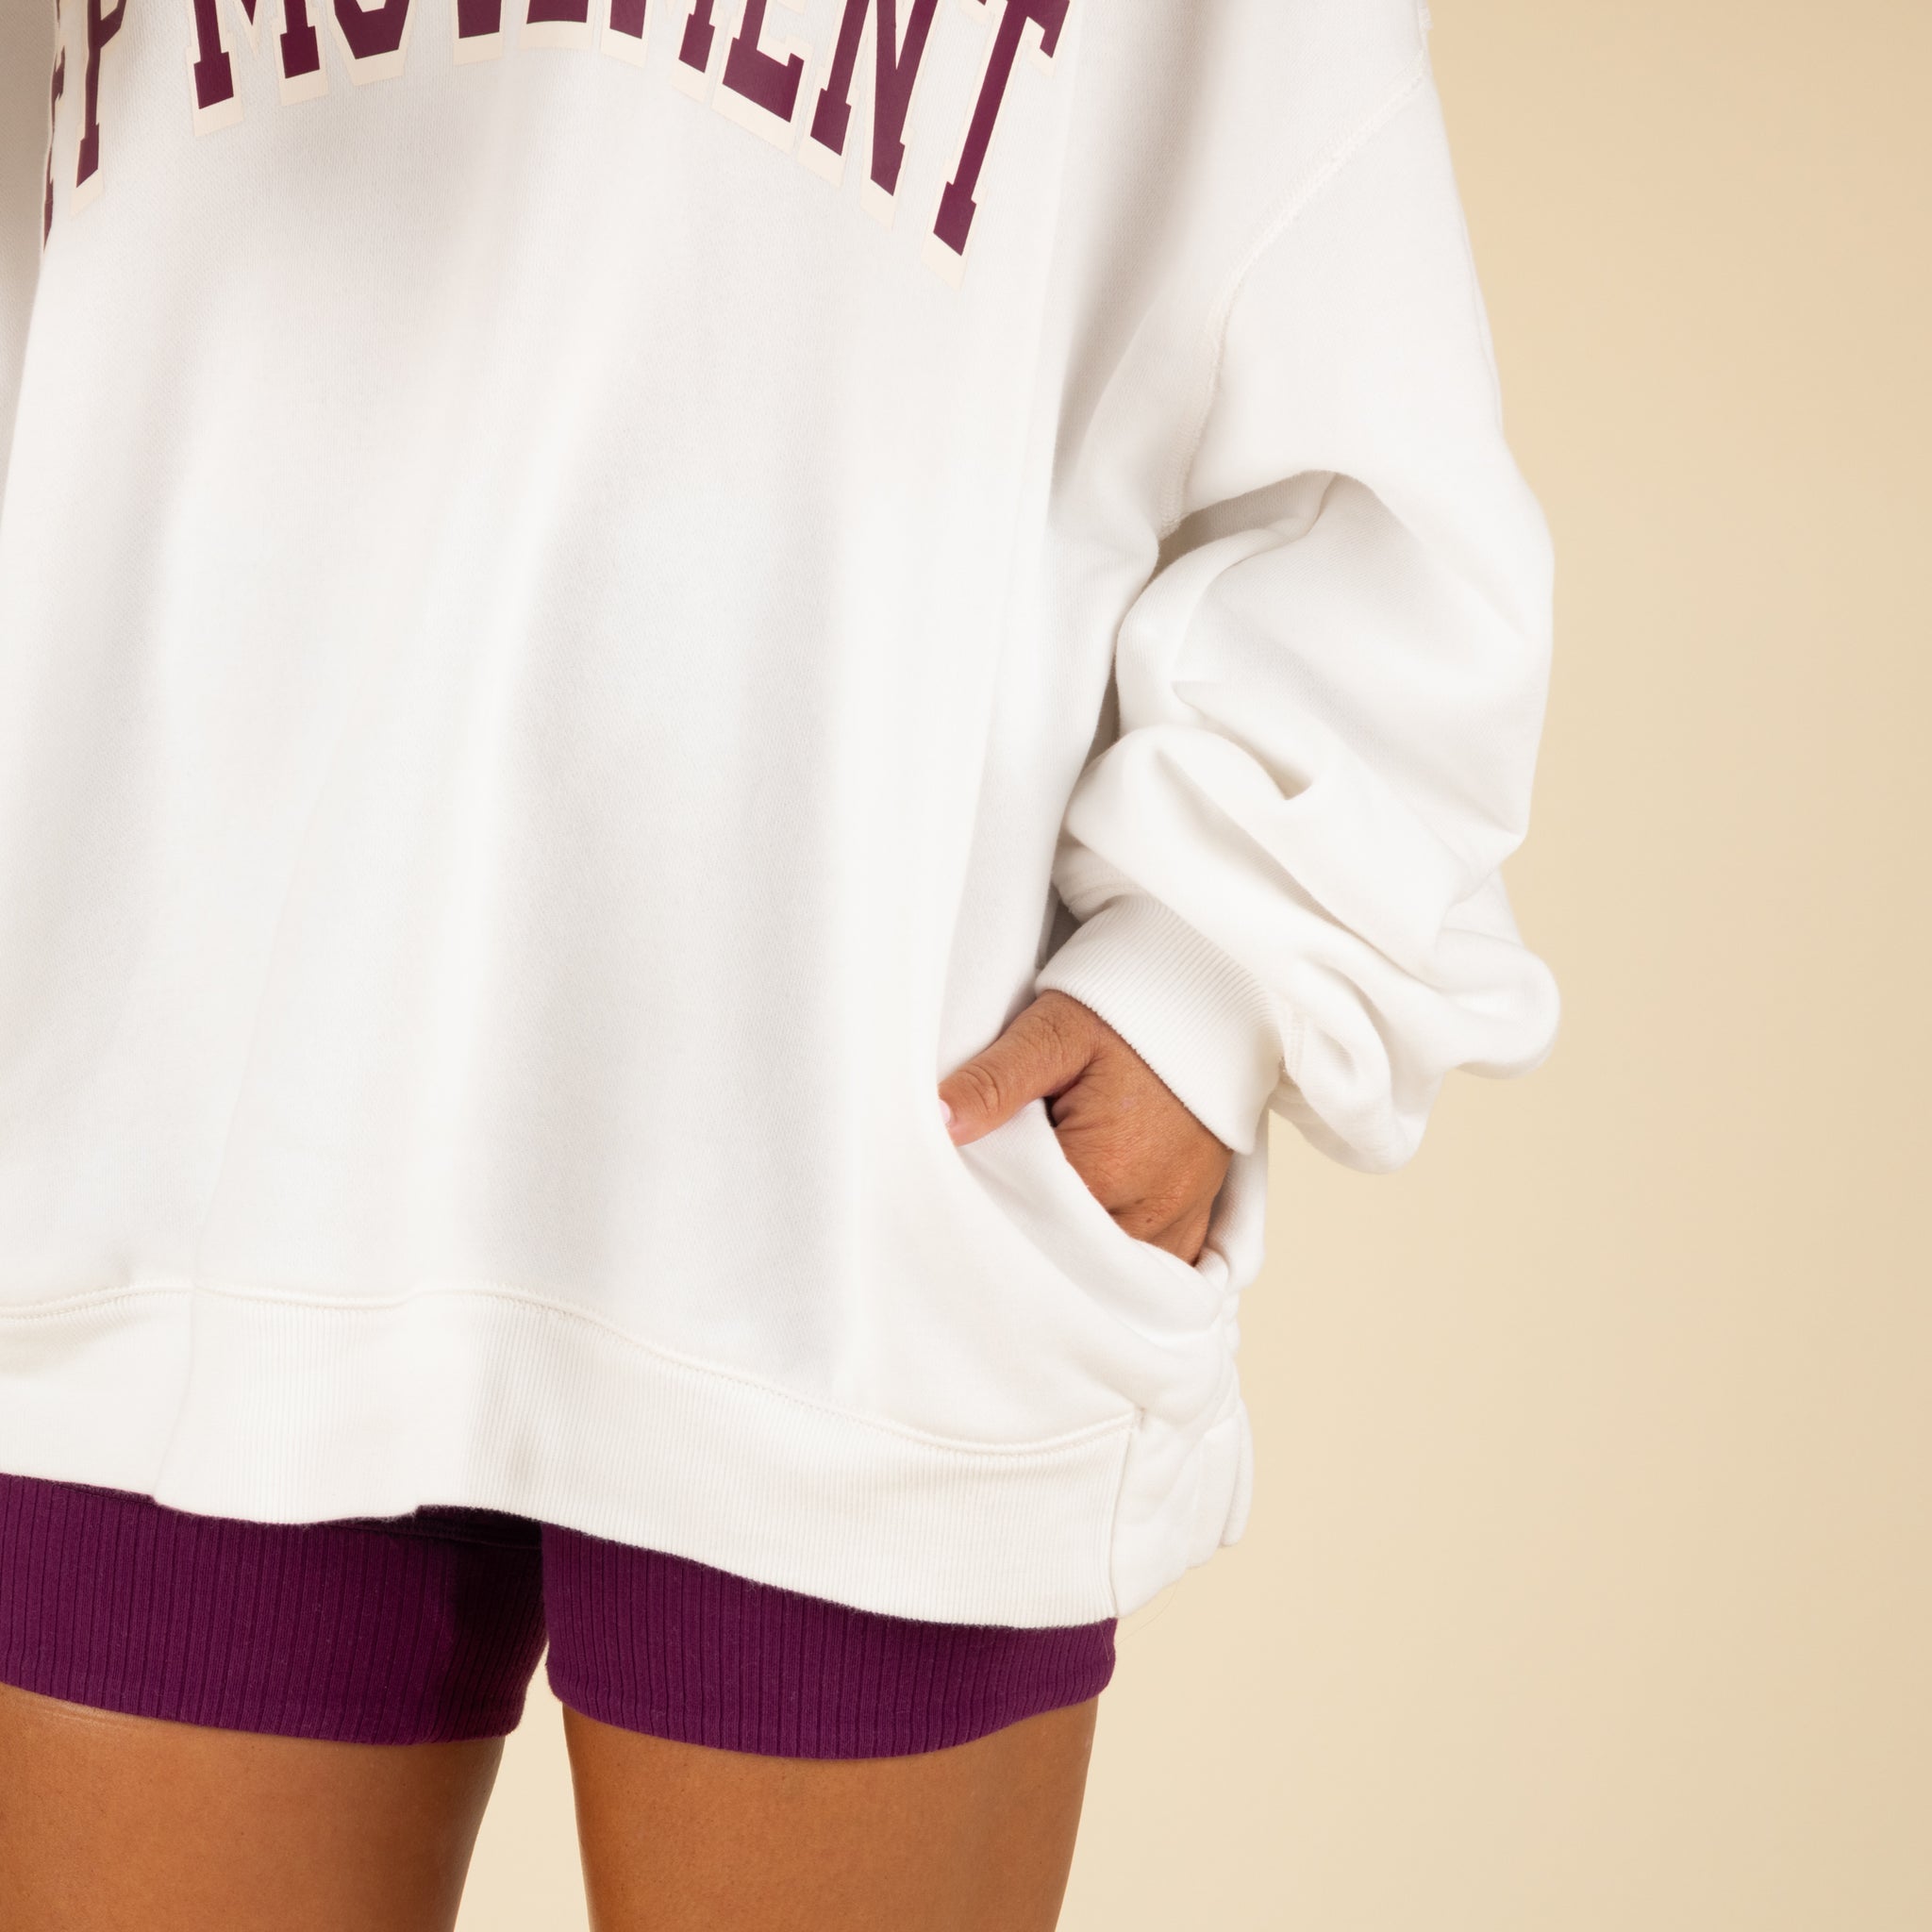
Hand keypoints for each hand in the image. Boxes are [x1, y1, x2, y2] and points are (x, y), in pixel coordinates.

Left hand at [939, 991, 1232, 1264]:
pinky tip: (1092, 1225)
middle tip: (1007, 1188)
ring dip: (1075, 1248)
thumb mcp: (1053, 1033)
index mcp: (1105, 1168)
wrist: (1205, 1004)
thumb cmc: (1124, 1016)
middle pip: (1068, 1253)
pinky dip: (1118, 1253)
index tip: (975, 1182)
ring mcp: (1180, 1219)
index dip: (993, 1205)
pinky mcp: (1197, 1218)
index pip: (1026, 1221)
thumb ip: (995, 1081)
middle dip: (1032, 1231)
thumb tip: (938, 1120)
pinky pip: (1151, 1264)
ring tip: (1049, 1202)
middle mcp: (1149, 1208)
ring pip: (1108, 1268)